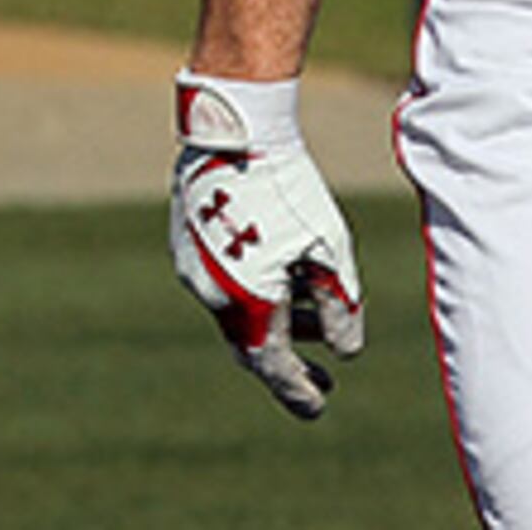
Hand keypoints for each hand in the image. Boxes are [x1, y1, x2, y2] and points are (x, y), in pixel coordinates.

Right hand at [168, 72, 361, 418]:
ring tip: (314, 309)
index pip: (271, 363)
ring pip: (236, 306)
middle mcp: (209, 290)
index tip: (320, 404)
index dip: (297, 389)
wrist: (235, 127)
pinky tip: (282, 268)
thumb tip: (346, 348)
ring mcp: (192, 263)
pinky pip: (221, 278)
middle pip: (249, 340)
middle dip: (288, 359)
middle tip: (321, 374)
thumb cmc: (288, 187)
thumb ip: (339, 304)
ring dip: (276, 317)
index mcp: (245, 300)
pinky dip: (254, 286)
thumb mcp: (329, 248)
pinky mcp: (185, 237)